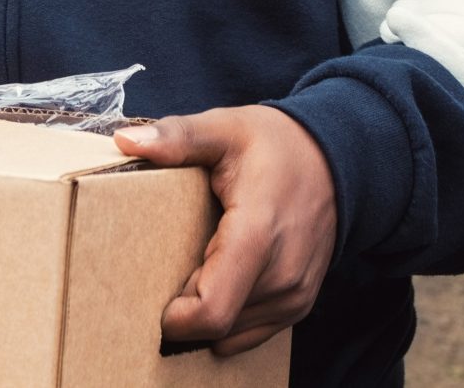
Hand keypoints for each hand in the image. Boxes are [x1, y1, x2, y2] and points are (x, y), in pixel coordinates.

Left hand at [113, 105, 336, 354]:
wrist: (337, 158)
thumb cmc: (278, 143)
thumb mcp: (225, 128)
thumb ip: (177, 138)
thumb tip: (125, 141)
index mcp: (257, 234)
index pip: (211, 312)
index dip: (173, 316)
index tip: (153, 288)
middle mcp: (282, 275)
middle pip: (214, 326)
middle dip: (182, 310)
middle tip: (167, 269)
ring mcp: (295, 295)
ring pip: (230, 335)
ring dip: (206, 314)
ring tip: (196, 268)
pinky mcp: (299, 304)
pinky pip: (249, 333)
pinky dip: (228, 317)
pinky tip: (221, 279)